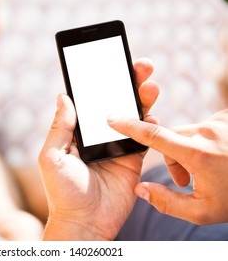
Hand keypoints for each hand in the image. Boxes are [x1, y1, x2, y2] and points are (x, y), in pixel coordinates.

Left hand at [39, 59, 158, 239]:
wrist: (83, 222)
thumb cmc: (62, 192)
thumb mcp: (51, 156)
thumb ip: (60, 127)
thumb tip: (63, 95)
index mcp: (79, 131)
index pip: (93, 99)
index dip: (103, 80)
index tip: (112, 62)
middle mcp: (98, 135)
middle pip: (116, 102)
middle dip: (129, 82)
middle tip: (140, 65)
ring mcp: (116, 145)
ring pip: (132, 116)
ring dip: (143, 98)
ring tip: (150, 85)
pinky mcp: (132, 160)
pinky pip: (144, 138)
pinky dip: (150, 125)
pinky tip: (152, 116)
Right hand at [108, 110, 227, 224]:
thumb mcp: (202, 212)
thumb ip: (166, 202)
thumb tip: (140, 188)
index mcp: (198, 153)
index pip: (154, 136)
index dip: (130, 127)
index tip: (113, 118)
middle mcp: (208, 131)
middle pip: (168, 137)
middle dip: (171, 158)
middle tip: (187, 180)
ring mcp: (220, 121)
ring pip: (185, 132)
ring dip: (187, 150)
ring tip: (207, 170)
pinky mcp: (226, 117)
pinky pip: (201, 127)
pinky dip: (201, 141)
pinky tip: (217, 156)